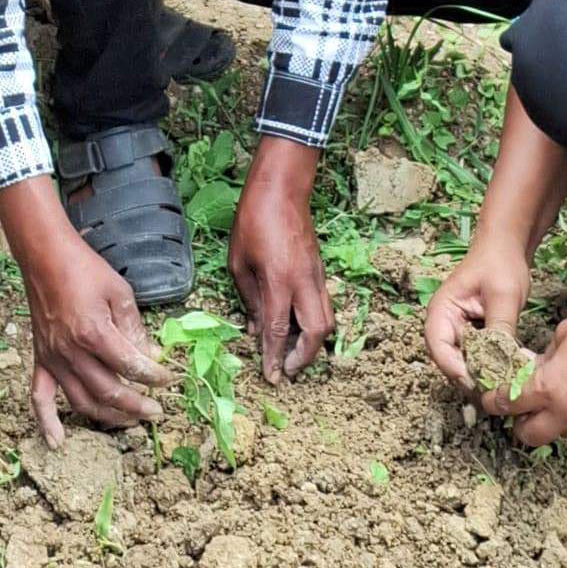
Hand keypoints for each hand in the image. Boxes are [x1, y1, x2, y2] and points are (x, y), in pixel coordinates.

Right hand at [20, 218, 170, 444]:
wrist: (45, 256)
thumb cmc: (84, 269)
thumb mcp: (120, 291)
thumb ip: (134, 328)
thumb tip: (149, 357)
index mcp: (94, 333)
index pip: (132, 366)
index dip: (155, 377)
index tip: (170, 379)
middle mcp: (72, 352)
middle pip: (109, 392)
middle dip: (137, 406)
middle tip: (157, 411)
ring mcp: (54, 358)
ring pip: (82, 402)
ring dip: (108, 417)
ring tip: (130, 421)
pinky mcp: (41, 358)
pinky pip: (39, 396)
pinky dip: (46, 422)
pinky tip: (57, 442)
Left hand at [228, 138, 331, 384]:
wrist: (282, 189)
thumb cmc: (253, 220)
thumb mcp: (239, 261)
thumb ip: (250, 299)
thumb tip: (257, 330)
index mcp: (280, 280)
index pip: (279, 330)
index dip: (274, 358)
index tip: (271, 379)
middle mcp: (304, 282)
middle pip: (317, 332)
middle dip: (304, 358)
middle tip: (286, 370)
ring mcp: (317, 276)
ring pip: (328, 320)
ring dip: (313, 343)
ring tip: (292, 353)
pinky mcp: (321, 271)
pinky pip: (324, 305)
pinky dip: (314, 323)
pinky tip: (296, 326)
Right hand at [423, 231, 532, 390]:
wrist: (508, 246)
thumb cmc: (500, 264)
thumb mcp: (503, 297)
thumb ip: (499, 329)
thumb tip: (502, 362)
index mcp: (441, 311)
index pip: (438, 347)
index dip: (453, 367)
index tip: (475, 381)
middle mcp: (445, 323)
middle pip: (448, 359)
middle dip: (468, 376)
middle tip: (492, 391)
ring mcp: (458, 329)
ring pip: (463, 360)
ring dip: (480, 373)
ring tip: (501, 384)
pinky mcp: (473, 333)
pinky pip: (477, 355)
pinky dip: (489, 364)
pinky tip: (506, 371)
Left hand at [497, 302, 566, 447]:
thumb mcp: (565, 334)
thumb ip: (545, 356)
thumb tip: (536, 366)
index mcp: (549, 388)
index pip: (509, 405)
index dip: (494, 401)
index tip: (490, 397)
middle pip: (528, 436)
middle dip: (519, 423)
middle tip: (519, 405)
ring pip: (558, 435)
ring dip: (549, 421)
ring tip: (555, 397)